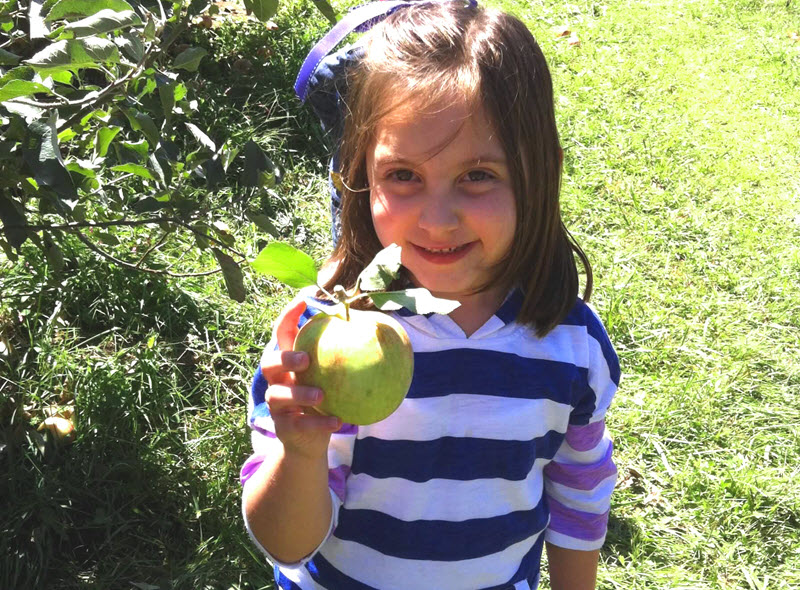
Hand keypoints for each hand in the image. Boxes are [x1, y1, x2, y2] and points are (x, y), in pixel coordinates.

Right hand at [261, 298, 340, 459]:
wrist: (307, 441)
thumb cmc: (325, 400)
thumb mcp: (332, 377)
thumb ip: (345, 356)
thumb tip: (379, 330)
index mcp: (288, 362)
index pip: (282, 334)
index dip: (288, 316)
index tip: (302, 299)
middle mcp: (277, 380)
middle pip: (269, 362)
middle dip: (284, 358)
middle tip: (306, 359)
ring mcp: (276, 404)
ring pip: (277, 395)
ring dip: (300, 394)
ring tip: (321, 395)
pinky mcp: (283, 427)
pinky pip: (300, 424)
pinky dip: (319, 423)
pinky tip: (338, 421)